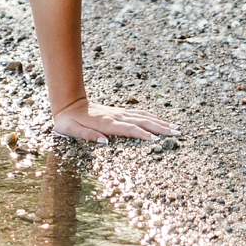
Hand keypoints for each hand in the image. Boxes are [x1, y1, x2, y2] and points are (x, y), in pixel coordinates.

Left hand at [51, 97, 177, 143]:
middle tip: (176, 132)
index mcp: (106, 123)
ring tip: (175, 127)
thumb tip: (104, 142)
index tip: (157, 139)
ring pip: (143, 116)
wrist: (69, 103)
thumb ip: (87, 135)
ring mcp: (119, 113)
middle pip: (142, 121)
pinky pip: (139, 114)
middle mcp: (116, 117)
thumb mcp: (72, 130)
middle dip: (160, 127)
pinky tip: (160, 121)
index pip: (129, 129)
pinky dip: (152, 117)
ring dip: (160, 122)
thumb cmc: (69, 121)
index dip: (142, 134)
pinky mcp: (120, 112)